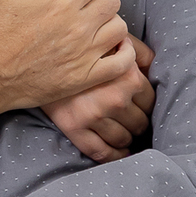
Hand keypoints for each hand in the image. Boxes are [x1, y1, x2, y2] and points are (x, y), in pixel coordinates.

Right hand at [0, 0, 129, 115]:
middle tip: (82, 6)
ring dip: (108, 23)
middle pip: (112, 0)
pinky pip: (122, 63)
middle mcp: (78, 27)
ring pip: (120, 28)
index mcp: (61, 1)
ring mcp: (84, 55)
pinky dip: (123, 53)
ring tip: (91, 26)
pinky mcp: (86, 78)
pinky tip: (109, 47)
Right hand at [42, 33, 154, 162]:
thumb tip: (155, 68)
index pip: (150, 102)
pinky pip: (101, 152)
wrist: (41, 54)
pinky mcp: (74, 129)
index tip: (141, 105)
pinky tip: (119, 152)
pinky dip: (114, 156)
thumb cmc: (83, 47)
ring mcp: (94, 116)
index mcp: (128, 77)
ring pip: (123, 139)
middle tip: (132, 119)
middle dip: (138, 122)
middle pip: (139, 123)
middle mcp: (114, 99)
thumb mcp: (113, 40)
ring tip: (123, 132)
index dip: (147, 104)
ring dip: (126, 138)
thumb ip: (139, 52)